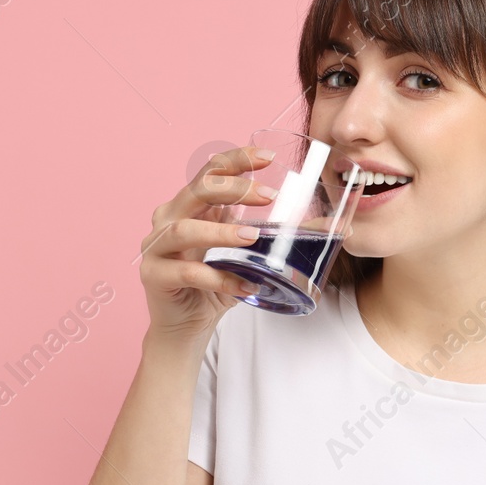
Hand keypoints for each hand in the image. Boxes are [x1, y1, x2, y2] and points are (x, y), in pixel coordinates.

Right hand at [138, 145, 278, 340]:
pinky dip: (218, 279)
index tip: (268, 158)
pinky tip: (244, 286)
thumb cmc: (216, 285)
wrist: (187, 326)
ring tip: (253, 238)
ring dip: (221, 231)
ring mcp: (156, 246)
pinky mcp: (153, 275)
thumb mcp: (248, 255)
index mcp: (192, 206)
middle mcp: (169, 218)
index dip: (236, 160)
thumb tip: (331, 226)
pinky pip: (187, 272)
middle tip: (269, 196)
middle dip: (234, 188)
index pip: (210, 171)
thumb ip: (276, 236)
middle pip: (196, 190)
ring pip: (184, 229)